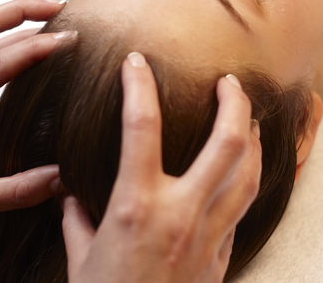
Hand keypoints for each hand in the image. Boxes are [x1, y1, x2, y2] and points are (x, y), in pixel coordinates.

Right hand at [62, 52, 261, 282]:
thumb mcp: (80, 260)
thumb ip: (77, 220)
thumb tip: (70, 196)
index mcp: (135, 206)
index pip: (140, 126)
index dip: (138, 85)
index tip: (136, 63)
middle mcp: (180, 212)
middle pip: (226, 142)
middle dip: (234, 103)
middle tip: (230, 81)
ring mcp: (209, 234)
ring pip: (249, 173)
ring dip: (253, 139)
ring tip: (247, 119)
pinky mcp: (222, 256)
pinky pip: (243, 209)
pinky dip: (248, 182)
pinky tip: (245, 172)